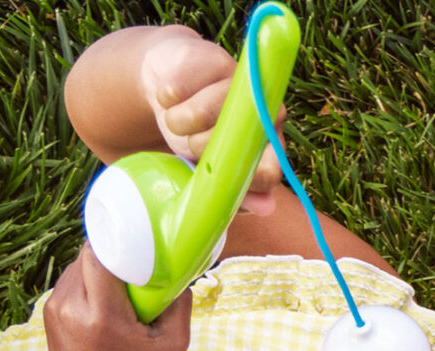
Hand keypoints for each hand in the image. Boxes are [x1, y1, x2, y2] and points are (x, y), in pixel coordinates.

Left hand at [42, 245, 191, 350]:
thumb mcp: (173, 346)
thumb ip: (180, 305)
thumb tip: (182, 271)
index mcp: (102, 315)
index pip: (99, 254)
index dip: (117, 241)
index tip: (138, 240)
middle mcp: (71, 307)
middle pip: (88, 254)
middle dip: (113, 253)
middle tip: (136, 264)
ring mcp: (54, 307)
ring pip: (78, 264)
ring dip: (101, 266)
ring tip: (122, 287)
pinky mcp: (48, 310)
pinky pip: (72, 280)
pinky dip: (90, 282)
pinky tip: (106, 300)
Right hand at [136, 28, 285, 215]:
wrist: (170, 83)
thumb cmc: (195, 133)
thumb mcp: (211, 168)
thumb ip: (236, 190)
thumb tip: (267, 207)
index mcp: (269, 144)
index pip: (268, 172)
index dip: (239, 179)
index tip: (212, 177)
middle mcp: (264, 111)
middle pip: (227, 144)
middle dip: (198, 148)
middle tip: (192, 139)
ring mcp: (240, 83)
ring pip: (199, 115)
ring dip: (177, 122)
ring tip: (180, 116)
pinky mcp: (212, 58)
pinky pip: (176, 90)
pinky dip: (165, 97)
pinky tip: (173, 93)